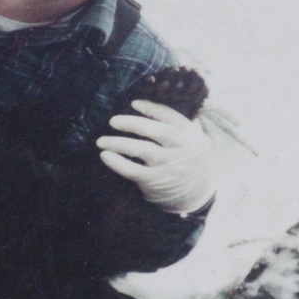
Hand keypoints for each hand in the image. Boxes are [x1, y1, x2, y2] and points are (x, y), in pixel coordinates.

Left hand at [97, 100, 214, 214]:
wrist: (198, 194)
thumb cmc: (189, 160)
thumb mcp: (195, 140)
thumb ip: (179, 125)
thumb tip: (149, 106)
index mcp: (191, 135)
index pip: (171, 117)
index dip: (152, 108)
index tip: (134, 103)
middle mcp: (182, 150)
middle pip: (157, 131)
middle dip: (133, 123)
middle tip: (113, 121)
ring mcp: (170, 166)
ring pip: (143, 150)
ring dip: (119, 143)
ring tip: (101, 141)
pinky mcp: (157, 181)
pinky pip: (134, 171)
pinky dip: (118, 163)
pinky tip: (105, 156)